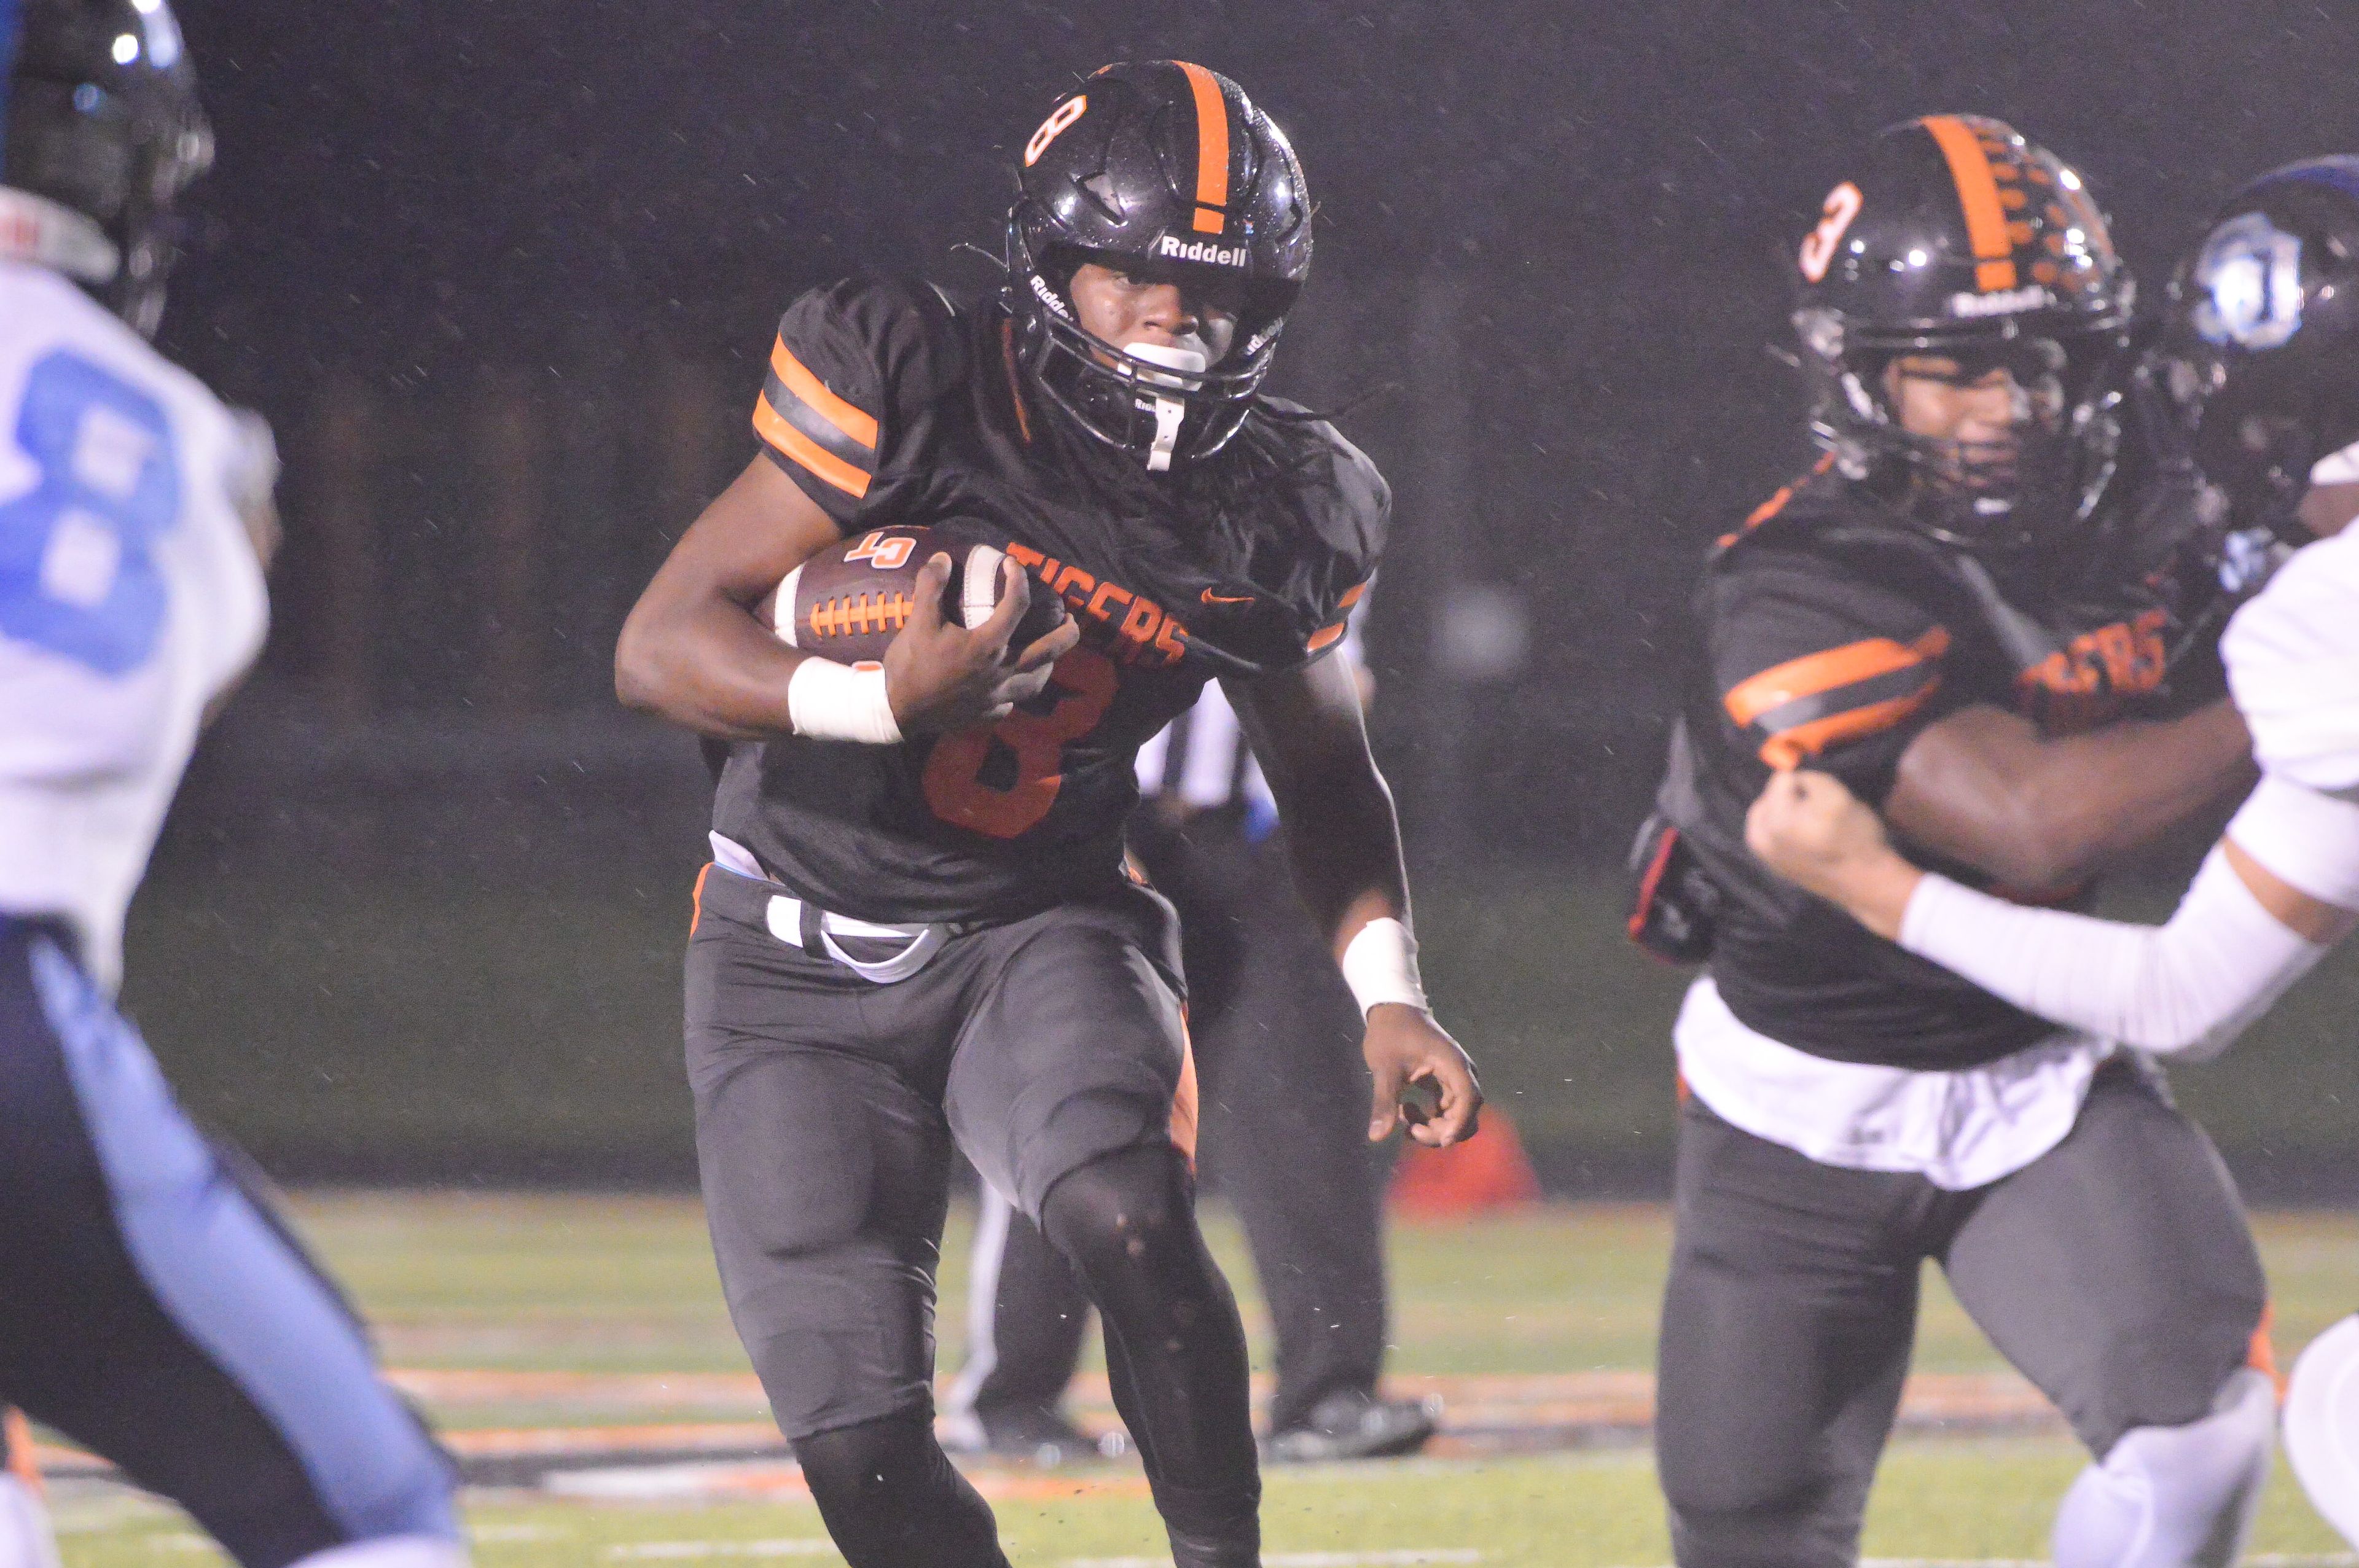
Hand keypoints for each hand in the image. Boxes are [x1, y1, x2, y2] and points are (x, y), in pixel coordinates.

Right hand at [883, 554, 1080, 734]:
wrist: (897, 712)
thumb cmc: (910, 665)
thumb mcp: (918, 621)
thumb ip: (932, 586)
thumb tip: (944, 558)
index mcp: (988, 645)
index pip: (1017, 605)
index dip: (1018, 579)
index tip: (1011, 564)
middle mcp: (1001, 672)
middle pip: (1050, 651)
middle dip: (1068, 633)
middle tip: (1071, 619)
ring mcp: (997, 697)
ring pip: (1037, 681)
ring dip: (1049, 665)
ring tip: (1050, 654)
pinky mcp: (988, 714)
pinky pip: (1012, 702)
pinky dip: (1016, 690)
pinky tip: (1009, 684)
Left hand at [1363, 1004, 1481, 1147]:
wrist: (1391, 1009)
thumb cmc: (1390, 1033)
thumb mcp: (1384, 1068)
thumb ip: (1384, 1101)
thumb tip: (1377, 1136)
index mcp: (1453, 1064)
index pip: (1469, 1099)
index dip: (1459, 1123)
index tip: (1441, 1141)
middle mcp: (1460, 1072)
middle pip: (1466, 1112)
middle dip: (1442, 1129)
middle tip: (1410, 1130)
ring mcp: (1454, 1077)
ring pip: (1456, 1114)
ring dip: (1433, 1125)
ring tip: (1403, 1116)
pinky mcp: (1444, 1082)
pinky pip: (1446, 1109)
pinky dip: (1429, 1117)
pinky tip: (1406, 1110)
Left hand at [1744, 769, 1920, 939]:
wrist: (1867, 883)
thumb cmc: (1854, 836)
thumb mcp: (1836, 794)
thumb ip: (1808, 777)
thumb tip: (1793, 778)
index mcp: (1772, 821)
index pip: (1782, 779)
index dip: (1807, 784)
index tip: (1825, 801)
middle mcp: (1759, 839)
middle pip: (1771, 796)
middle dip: (1791, 798)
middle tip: (1817, 812)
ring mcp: (1764, 856)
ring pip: (1771, 814)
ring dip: (1787, 812)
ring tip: (1813, 824)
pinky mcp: (1773, 866)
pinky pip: (1774, 833)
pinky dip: (1787, 829)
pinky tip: (1808, 837)